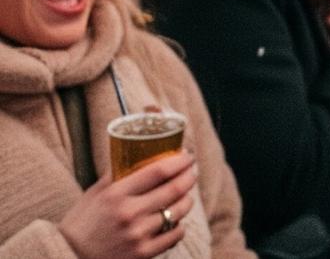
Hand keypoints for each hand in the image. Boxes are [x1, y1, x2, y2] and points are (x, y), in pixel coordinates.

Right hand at [57, 152, 197, 258]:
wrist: (67, 257)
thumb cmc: (82, 222)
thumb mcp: (94, 193)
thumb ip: (116, 174)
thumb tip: (136, 151)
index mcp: (115, 195)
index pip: (158, 171)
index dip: (179, 161)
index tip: (187, 155)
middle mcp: (128, 214)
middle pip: (174, 189)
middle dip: (189, 177)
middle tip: (192, 171)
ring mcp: (138, 235)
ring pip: (179, 211)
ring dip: (187, 199)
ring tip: (185, 194)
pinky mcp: (144, 253)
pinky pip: (176, 234)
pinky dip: (179, 224)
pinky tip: (174, 220)